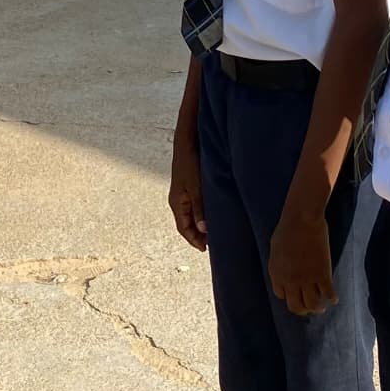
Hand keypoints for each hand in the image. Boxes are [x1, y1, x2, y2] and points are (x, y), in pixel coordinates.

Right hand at [167, 129, 208, 251]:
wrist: (187, 140)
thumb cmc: (189, 162)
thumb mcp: (196, 186)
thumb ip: (199, 207)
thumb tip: (203, 230)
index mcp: (177, 202)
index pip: (183, 228)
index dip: (194, 240)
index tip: (205, 250)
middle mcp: (178, 199)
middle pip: (187, 223)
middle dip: (197, 235)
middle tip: (211, 244)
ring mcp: (183, 192)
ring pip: (190, 214)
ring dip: (199, 224)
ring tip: (212, 232)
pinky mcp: (189, 185)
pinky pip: (194, 205)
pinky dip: (201, 214)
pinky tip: (211, 213)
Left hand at [267, 195, 337, 315]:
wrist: (302, 220)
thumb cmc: (287, 229)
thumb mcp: (276, 249)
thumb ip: (279, 264)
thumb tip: (285, 271)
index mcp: (276, 274)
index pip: (281, 295)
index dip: (289, 296)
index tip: (295, 294)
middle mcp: (290, 281)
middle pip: (296, 306)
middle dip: (302, 310)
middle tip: (309, 309)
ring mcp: (307, 280)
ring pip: (312, 305)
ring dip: (317, 308)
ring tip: (322, 308)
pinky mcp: (323, 275)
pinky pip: (328, 294)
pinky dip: (331, 299)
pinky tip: (333, 299)